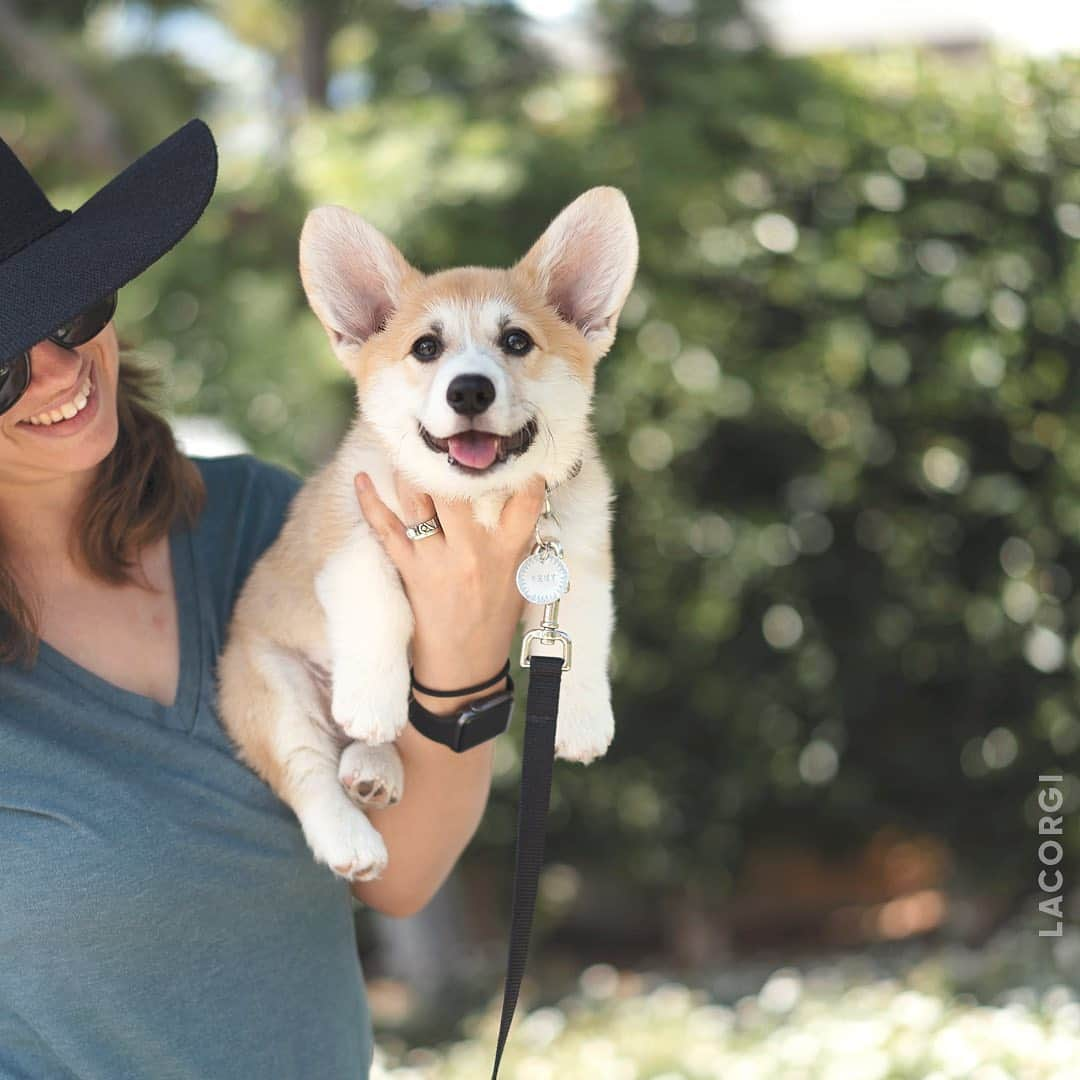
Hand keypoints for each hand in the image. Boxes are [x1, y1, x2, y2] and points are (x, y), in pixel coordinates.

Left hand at [353, 469, 546, 710]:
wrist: (463, 669)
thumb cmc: (494, 621)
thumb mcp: (519, 580)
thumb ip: (518, 540)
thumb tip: (523, 498)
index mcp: (507, 553)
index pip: (526, 504)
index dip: (526, 476)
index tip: (520, 455)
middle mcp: (473, 553)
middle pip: (459, 494)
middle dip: (450, 463)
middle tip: (444, 436)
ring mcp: (438, 561)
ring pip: (420, 504)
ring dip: (410, 472)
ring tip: (403, 445)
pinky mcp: (411, 572)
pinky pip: (386, 530)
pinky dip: (371, 503)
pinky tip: (362, 479)